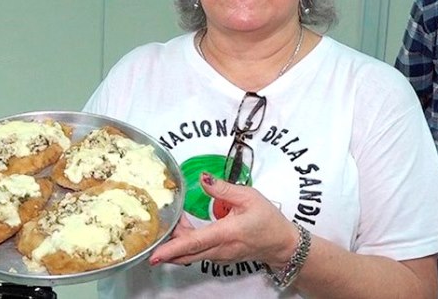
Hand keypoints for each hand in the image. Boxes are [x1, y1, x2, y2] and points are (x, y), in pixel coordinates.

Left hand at [149, 172, 297, 267]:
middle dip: (169, 241)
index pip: (194, 242)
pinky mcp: (220, 258)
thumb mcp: (248, 196)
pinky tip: (188, 231)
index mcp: (226, 233)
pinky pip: (198, 254)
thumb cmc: (268, 220)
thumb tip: (203, 178)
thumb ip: (223, 188)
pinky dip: (188, 244)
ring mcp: (220, 257)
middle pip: (186, 252)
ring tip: (177, 222)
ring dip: (179, 241)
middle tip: (163, 223)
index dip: (172, 248)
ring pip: (191, 254)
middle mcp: (220, 250)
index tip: (155, 254)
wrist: (282, 243)